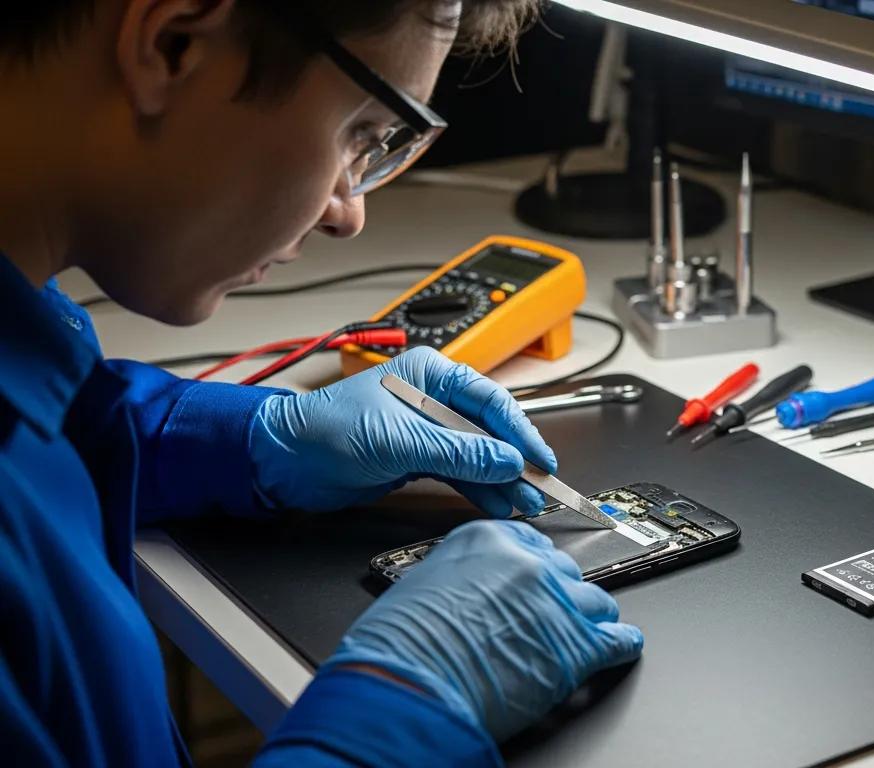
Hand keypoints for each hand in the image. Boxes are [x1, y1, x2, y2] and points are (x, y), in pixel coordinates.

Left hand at [250, 347, 554, 514]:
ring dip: (501, 479)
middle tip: (540, 487)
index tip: (540, 459)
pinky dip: (480, 489)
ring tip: (525, 502)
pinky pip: (460, 473)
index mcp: (430, 373)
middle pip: (489, 430)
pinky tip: (498, 503)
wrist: (282, 461)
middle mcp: (432, 398)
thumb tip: (506, 460)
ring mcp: (426, 430)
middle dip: (515, 460)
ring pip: (478, 455)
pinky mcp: (416, 458)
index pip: (491, 401)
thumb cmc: (324, 430)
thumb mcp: (399, 439)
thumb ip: (458, 451)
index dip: (521, 432)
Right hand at [328, 520, 643, 740]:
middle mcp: (530, 565)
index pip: (533, 544)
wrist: (408, 686)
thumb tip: (475, 590)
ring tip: (585, 631)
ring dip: (589, 619)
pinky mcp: (578, 645)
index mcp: (490, 540)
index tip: (539, 578)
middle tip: (548, 615)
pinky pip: (617, 639)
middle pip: (565, 572)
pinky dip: (621, 645)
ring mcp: (559, 602)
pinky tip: (622, 647)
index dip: (536, 569)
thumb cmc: (400, 646)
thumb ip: (464, 576)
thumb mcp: (425, 583)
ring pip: (596, 602)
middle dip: (559, 595)